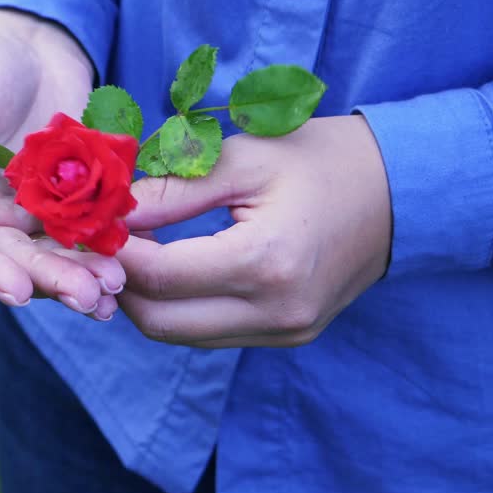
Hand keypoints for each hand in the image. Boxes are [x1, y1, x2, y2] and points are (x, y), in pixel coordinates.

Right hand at [0, 9, 123, 319]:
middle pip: (16, 263)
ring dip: (85, 276)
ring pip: (58, 258)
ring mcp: (34, 217)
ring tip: (113, 286)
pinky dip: (112, 250)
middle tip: (89, 296)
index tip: (19, 291)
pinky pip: (93, 235)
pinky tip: (136, 259)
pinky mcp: (75, 206)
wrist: (29, 43)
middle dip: (52, 281)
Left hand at [114, 115, 391, 346]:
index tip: (91, 222)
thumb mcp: (242, 156)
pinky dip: (181, 306)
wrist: (401, 190)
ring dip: (148, 299)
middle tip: (106, 240)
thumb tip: (110, 212)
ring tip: (136, 249)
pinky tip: (173, 265)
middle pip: (159, 322)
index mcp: (265, 261)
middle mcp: (275, 311)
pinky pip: (212, 333)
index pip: (159, 276)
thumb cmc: (321, 158)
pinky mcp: (289, 336)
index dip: (114, 251)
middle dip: (120, 283)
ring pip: (181, 335)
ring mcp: (285, 332)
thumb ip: (172, 187)